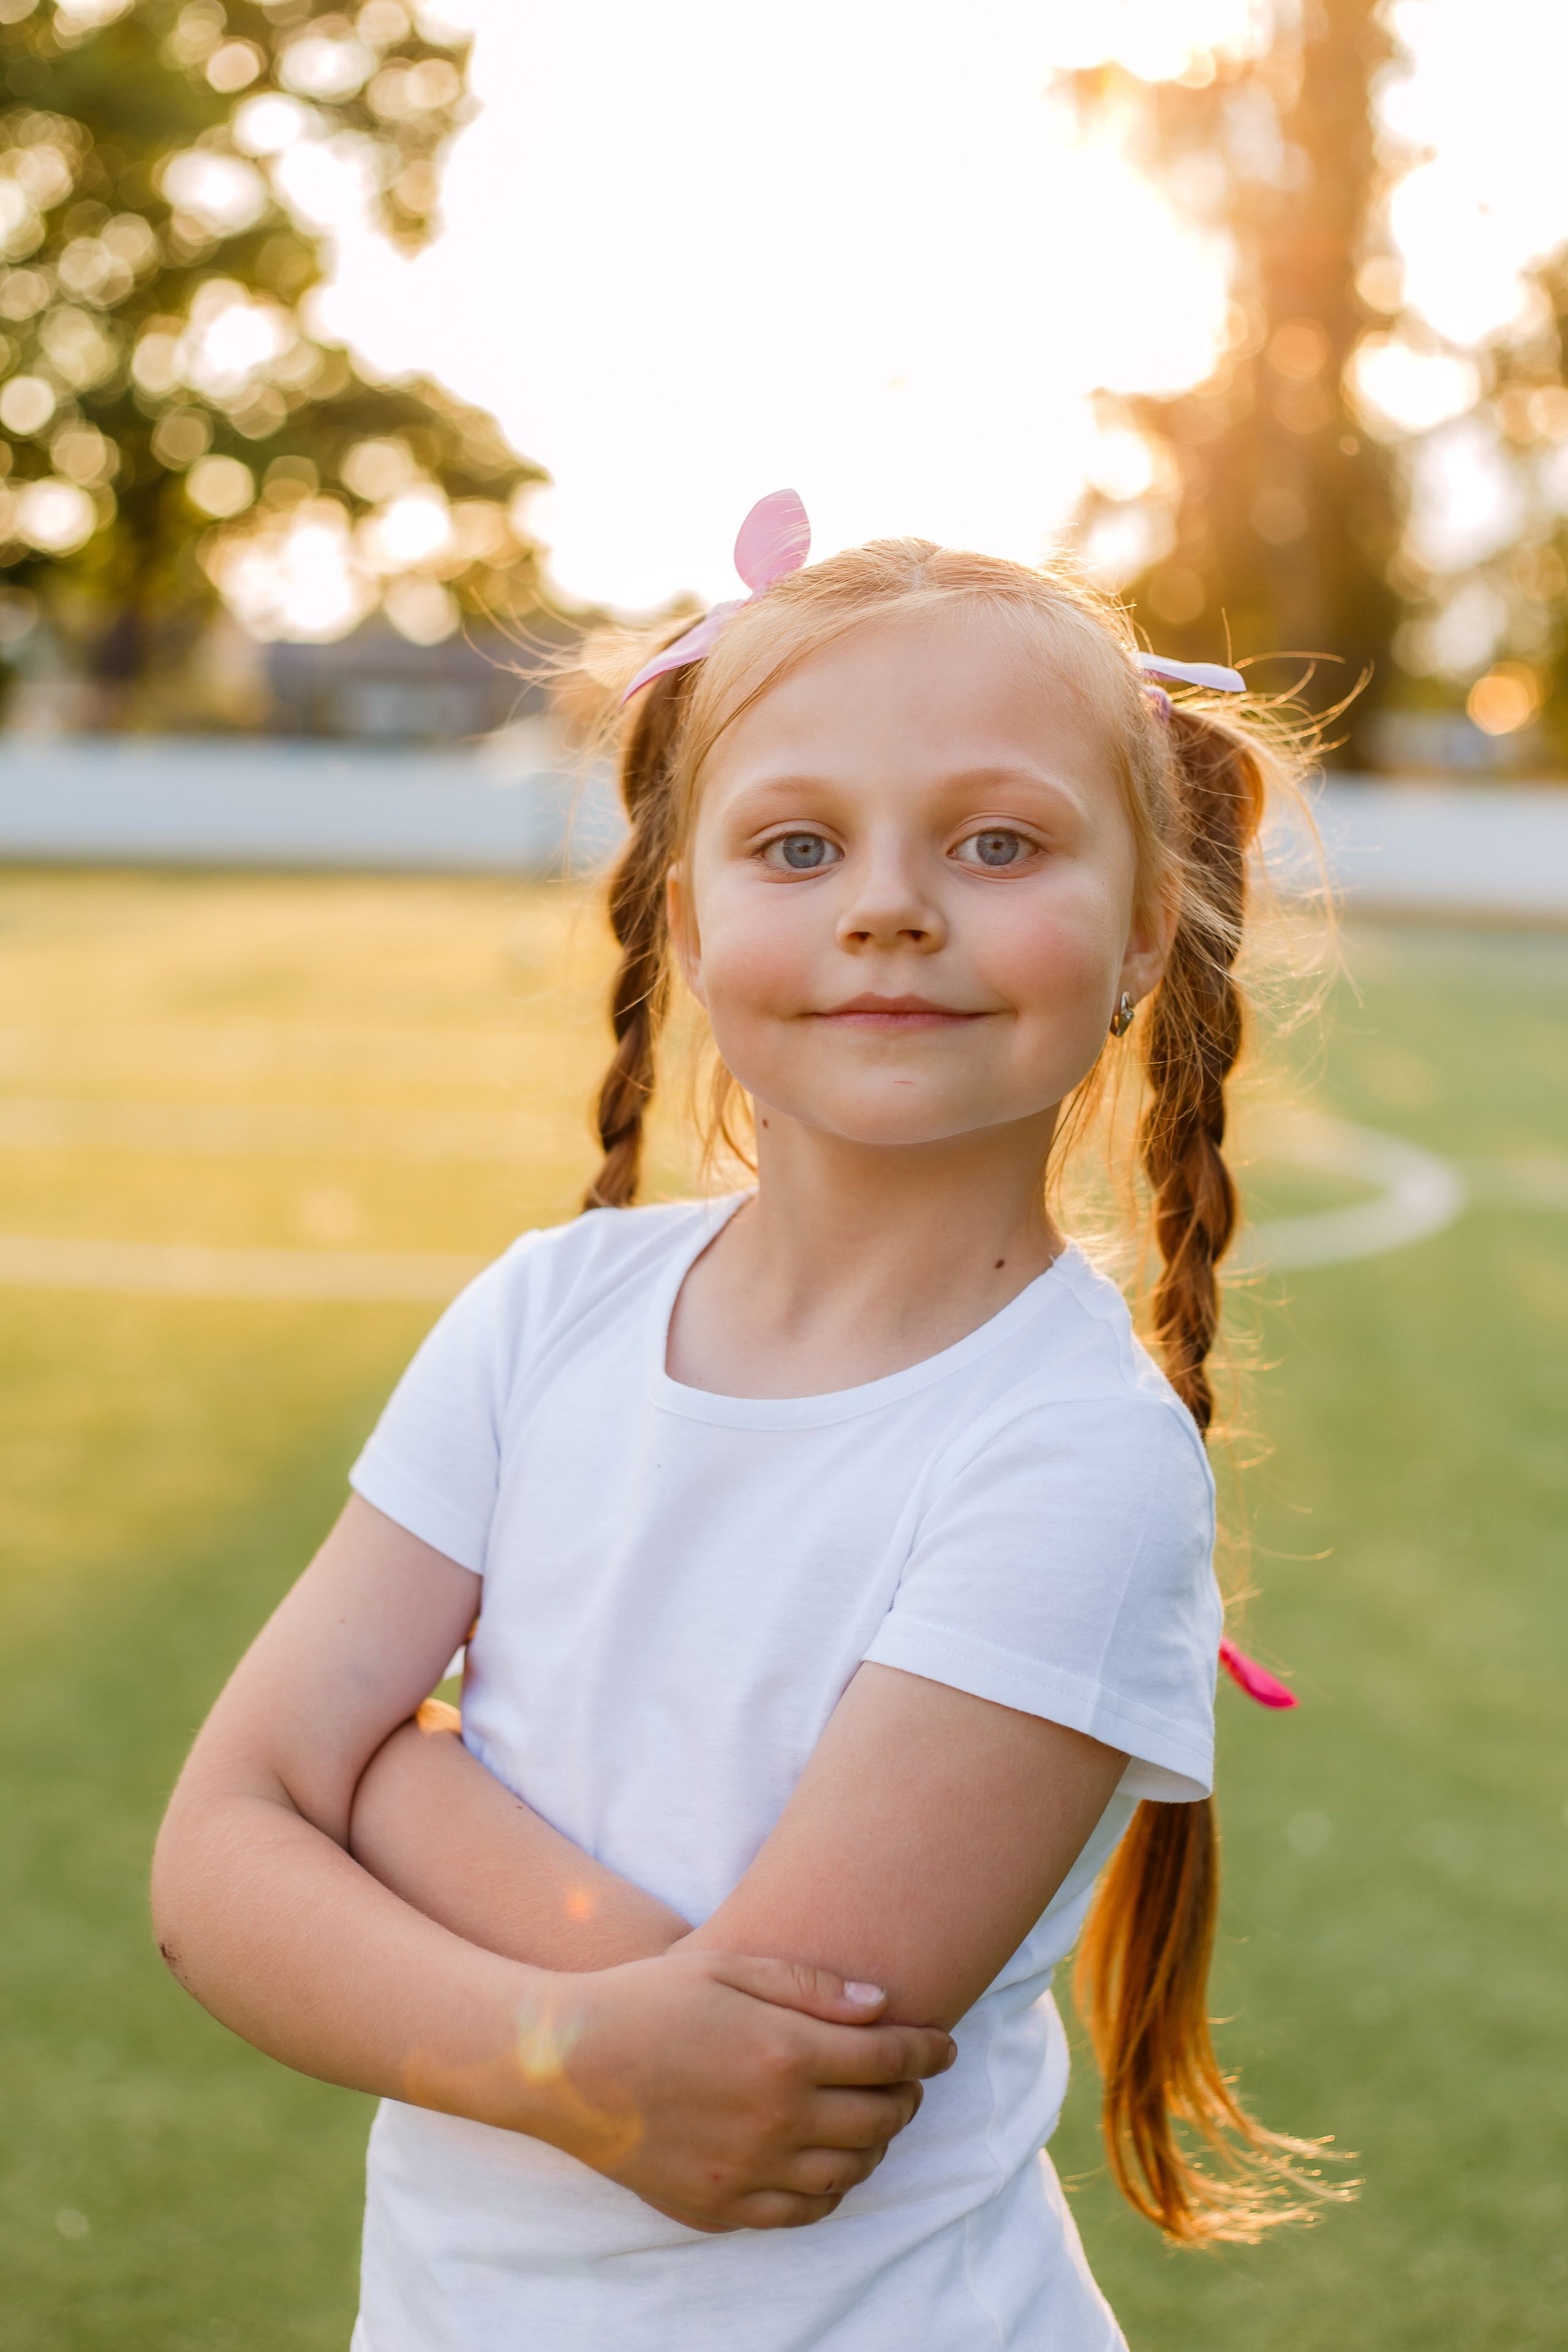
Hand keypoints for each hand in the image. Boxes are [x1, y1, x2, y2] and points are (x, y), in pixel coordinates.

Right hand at [518, 1946, 955, 2231]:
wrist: (567, 2064)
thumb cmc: (649, 1999)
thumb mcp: (729, 1966)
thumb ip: (811, 1987)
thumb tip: (883, 2007)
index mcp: (784, 2053)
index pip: (890, 2060)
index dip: (927, 2050)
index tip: (943, 2044)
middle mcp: (777, 2120)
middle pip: (880, 2118)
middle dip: (908, 2095)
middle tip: (909, 2078)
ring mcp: (749, 2171)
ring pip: (850, 2170)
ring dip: (876, 2143)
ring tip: (873, 2117)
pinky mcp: (720, 2206)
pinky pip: (802, 2212)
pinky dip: (831, 2190)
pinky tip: (828, 2162)